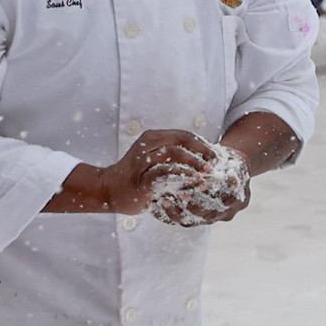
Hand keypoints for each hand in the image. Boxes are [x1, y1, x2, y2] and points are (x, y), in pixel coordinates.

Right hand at [55, 130, 244, 223]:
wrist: (108, 190)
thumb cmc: (136, 176)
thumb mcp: (153, 159)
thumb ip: (172, 155)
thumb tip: (203, 160)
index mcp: (153, 138)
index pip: (184, 135)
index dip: (202, 145)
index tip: (216, 157)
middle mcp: (148, 145)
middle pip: (182, 141)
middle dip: (203, 152)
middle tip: (216, 165)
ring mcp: (144, 160)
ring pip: (175, 154)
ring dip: (195, 164)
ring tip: (209, 175)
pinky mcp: (142, 177)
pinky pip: (166, 173)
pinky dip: (182, 177)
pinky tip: (194, 184)